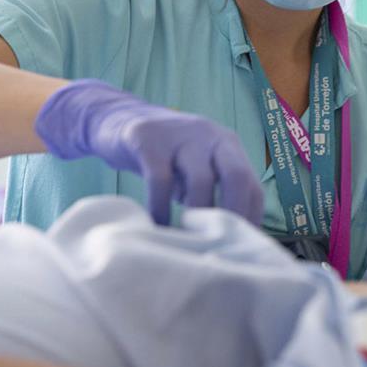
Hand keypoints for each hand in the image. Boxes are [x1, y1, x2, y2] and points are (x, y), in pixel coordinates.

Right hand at [35, 79, 262, 225]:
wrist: (114, 117)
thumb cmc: (162, 155)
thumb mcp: (193, 166)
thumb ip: (211, 189)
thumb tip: (226, 237)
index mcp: (227, 144)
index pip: (251, 184)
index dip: (250, 218)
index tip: (241, 248)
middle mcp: (210, 135)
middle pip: (237, 176)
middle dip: (234, 214)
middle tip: (221, 246)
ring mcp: (180, 135)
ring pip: (201, 180)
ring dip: (197, 215)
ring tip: (189, 241)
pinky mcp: (147, 139)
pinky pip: (159, 179)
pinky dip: (160, 207)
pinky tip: (157, 226)